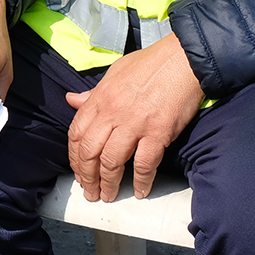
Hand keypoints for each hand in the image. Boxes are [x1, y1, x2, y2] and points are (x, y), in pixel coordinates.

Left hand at [64, 33, 203, 201]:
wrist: (182, 59)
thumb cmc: (150, 64)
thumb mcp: (114, 73)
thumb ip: (93, 93)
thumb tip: (71, 100)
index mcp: (100, 99)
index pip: (77, 134)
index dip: (75, 157)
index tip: (78, 171)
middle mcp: (113, 113)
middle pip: (90, 152)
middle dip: (87, 176)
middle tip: (90, 192)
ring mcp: (135, 124)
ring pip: (112, 162)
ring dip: (109, 183)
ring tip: (108, 195)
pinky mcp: (158, 132)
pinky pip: (145, 163)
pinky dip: (141, 181)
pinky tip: (140, 191)